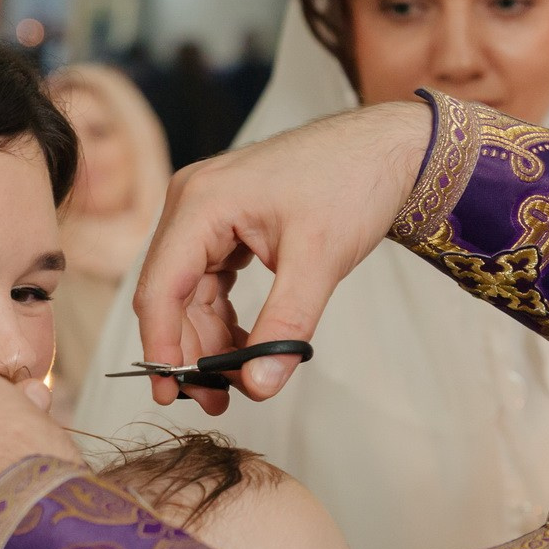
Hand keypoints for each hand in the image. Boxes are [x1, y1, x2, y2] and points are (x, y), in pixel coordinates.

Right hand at [132, 99, 431, 409]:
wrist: (386, 150)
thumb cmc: (353, 183)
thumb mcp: (319, 263)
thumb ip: (286, 328)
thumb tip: (257, 387)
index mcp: (201, 202)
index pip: (161, 288)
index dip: (162, 345)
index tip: (173, 394)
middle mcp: (192, 202)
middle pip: (170, 293)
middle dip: (190, 349)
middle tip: (216, 398)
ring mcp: (206, 211)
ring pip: (190, 291)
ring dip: (208, 338)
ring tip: (237, 379)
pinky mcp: (225, 221)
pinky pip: (210, 279)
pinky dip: (224, 316)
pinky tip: (246, 345)